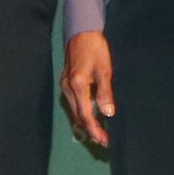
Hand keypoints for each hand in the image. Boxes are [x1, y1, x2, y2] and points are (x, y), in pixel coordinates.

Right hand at [62, 32, 114, 147]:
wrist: (81, 33)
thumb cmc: (95, 48)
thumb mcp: (104, 70)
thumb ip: (105, 93)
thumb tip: (108, 113)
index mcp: (77, 85)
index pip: (85, 115)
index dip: (95, 129)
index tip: (105, 140)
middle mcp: (67, 88)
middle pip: (78, 116)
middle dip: (91, 130)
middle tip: (104, 141)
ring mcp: (65, 86)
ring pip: (75, 111)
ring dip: (86, 123)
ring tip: (99, 133)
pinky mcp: (66, 83)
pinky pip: (74, 104)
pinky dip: (83, 113)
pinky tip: (91, 117)